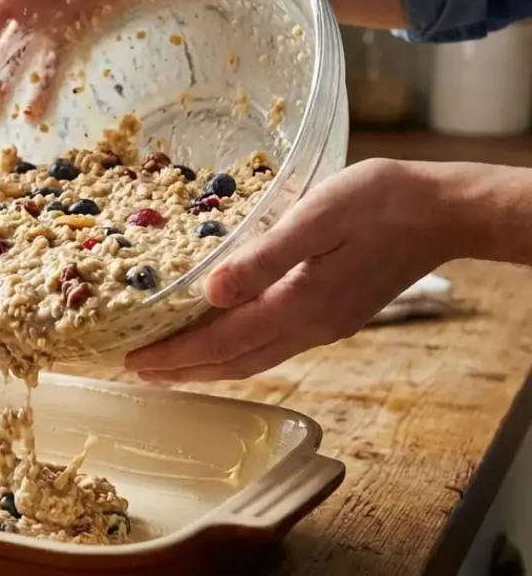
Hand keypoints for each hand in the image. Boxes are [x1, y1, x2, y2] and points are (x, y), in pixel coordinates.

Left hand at [126, 158, 454, 382]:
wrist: (444, 212)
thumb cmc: (379, 202)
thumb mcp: (317, 216)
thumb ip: (264, 257)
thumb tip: (210, 292)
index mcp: (299, 305)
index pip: (221, 343)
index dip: (174, 356)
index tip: (132, 363)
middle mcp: (309, 327)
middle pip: (233, 364)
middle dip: (182, 372)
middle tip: (137, 374)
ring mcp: (324, 326)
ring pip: (253, 360)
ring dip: (208, 368)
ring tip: (170, 368)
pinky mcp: (335, 316)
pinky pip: (272, 348)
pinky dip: (237, 353)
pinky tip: (224, 342)